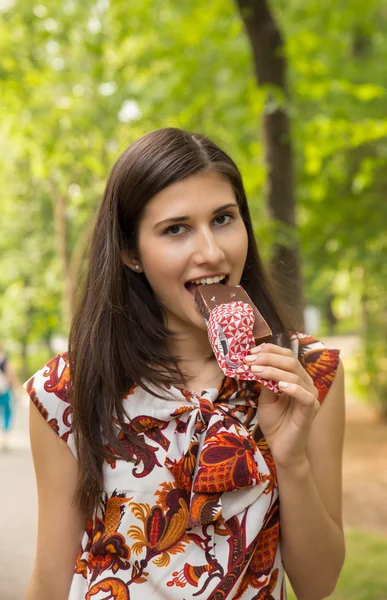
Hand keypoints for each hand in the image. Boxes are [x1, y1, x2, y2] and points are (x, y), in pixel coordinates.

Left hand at [244, 343, 318, 469]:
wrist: (281, 449)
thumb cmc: (275, 423)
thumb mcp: (266, 397)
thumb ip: (265, 380)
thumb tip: (254, 362)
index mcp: (297, 378)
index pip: (286, 356)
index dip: (269, 350)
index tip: (249, 352)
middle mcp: (306, 384)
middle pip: (290, 361)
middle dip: (267, 358)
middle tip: (248, 360)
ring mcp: (311, 396)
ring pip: (294, 375)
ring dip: (272, 370)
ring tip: (255, 371)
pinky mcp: (311, 410)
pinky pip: (305, 396)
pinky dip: (292, 388)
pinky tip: (278, 386)